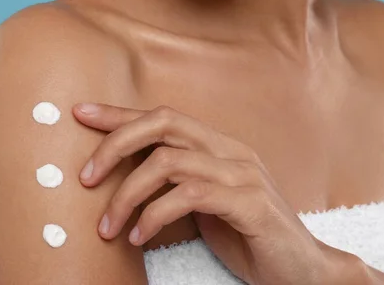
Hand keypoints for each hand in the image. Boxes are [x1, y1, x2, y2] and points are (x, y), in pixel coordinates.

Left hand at [73, 103, 333, 284]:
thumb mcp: (204, 205)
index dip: (120, 114)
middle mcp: (231, 151)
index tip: (82, 114)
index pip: (163, 118)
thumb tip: (125, 180)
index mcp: (219, 147)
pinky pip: (188, 195)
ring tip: (108, 227)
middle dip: (116, 144)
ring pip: (168, 162)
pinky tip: (139, 236)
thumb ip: (176, 185)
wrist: (301, 270)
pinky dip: (155, 215)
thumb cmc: (248, 238)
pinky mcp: (248, 202)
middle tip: (86, 177)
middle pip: (163, 124)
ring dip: (127, 194)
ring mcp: (242, 174)